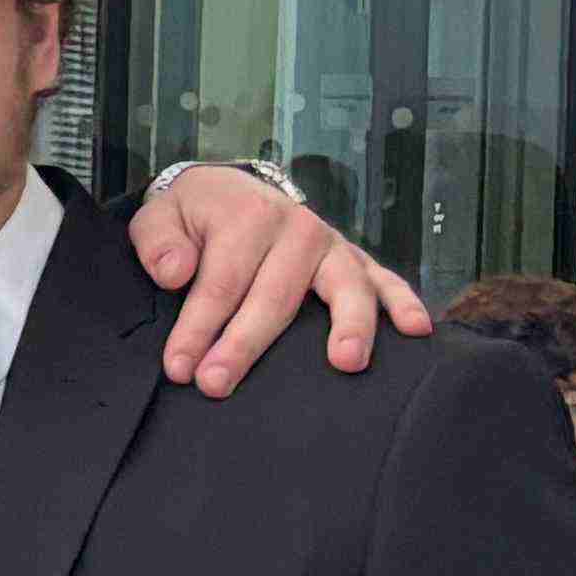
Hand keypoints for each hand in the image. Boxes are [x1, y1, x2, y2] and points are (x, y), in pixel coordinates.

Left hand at [128, 164, 428, 395]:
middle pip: (274, 296)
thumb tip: (174, 272)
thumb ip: (159, 243)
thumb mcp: (159, 217)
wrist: (229, 190)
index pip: (221, 282)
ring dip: (348, 325)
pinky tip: (416, 331)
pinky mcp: (354, 260)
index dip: (198, 328)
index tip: (179, 368)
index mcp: (247, 216)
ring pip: (344, 287)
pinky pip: (386, 281)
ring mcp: (331, 245)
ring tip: (345, 363)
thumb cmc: (193, 216)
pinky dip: (403, 303)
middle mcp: (296, 228)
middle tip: (218, 384)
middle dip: (245, 344)